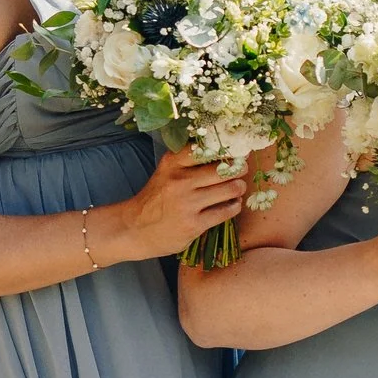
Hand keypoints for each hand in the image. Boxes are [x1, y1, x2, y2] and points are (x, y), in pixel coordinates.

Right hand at [110, 149, 250, 261]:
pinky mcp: (194, 224)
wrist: (135, 229)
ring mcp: (187, 203)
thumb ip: (189, 162)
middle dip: (239, 169)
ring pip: (230, 189)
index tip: (236, 151)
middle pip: (224, 168)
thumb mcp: (166, 172)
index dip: (227, 148)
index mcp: (172, 163)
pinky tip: (232, 204)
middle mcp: (180, 180)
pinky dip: (234, 206)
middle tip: (242, 170)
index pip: (206, 148)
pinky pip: (226, 211)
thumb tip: (226, 152)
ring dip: (239, 188)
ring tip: (238, 188)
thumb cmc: (157, 197)